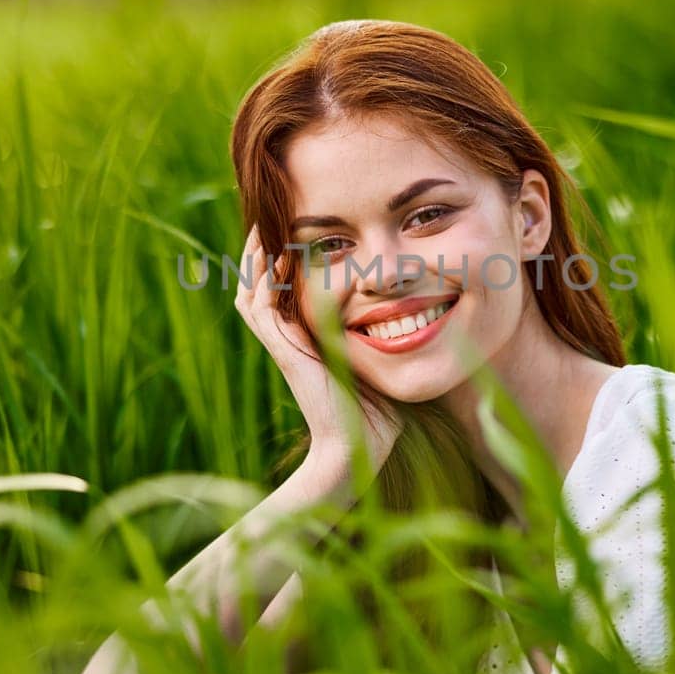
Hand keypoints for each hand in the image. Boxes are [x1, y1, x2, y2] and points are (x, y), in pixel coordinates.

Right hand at [234, 223, 403, 477]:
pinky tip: (276, 259)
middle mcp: (289, 342)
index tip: (292, 235)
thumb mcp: (380, 367)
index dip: (280, 266)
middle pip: (258, 289)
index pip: (282, 295)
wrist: (356, 450)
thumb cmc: (375, 417)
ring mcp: (284, 347)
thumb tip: (421, 323)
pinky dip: (266, 284)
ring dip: (256, 263)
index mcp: (306, 342)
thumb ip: (389, 345)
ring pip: (253, 295)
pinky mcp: (286, 353)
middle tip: (267, 223)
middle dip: (260, 256)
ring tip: (263, 231)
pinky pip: (264, 311)